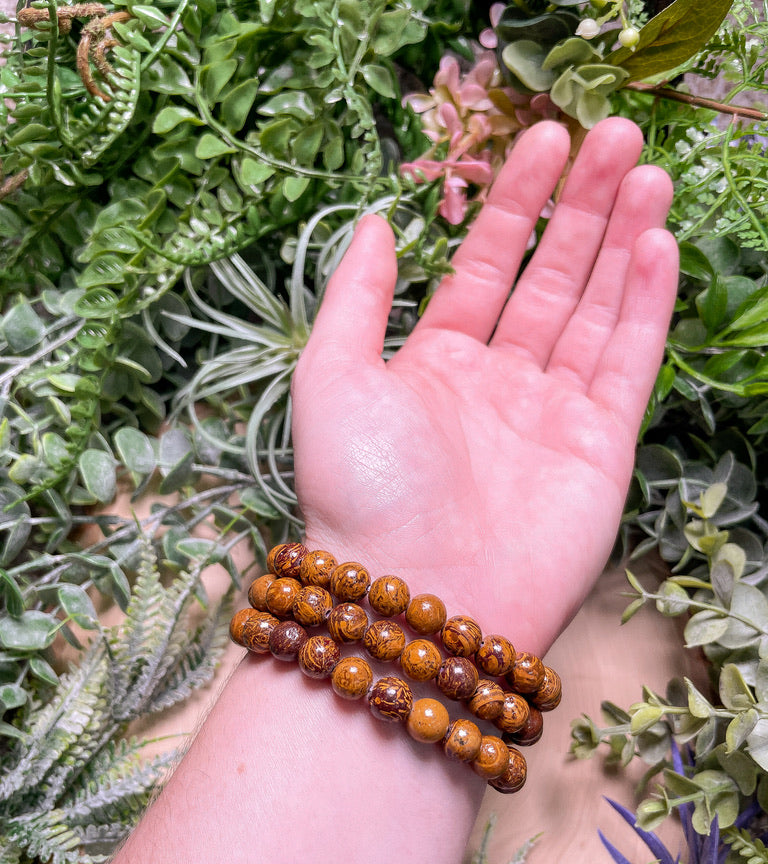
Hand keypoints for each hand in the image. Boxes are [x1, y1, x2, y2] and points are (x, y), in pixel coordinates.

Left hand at [291, 118, 677, 653]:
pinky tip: (657, 246)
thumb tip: (374, 222)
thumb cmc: (361, 492)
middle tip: (615, 136)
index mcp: (433, 366)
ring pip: (596, 312)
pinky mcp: (600, 451)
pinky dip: (646, 306)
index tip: (544, 139)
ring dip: (622, 242)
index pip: (484, 265)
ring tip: (645, 173)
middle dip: (582, 208)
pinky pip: (628, 364)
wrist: (414, 597)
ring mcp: (552, 418)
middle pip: (550, 279)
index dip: (515, 203)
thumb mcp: (330, 378)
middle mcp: (497, 386)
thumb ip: (356, 298)